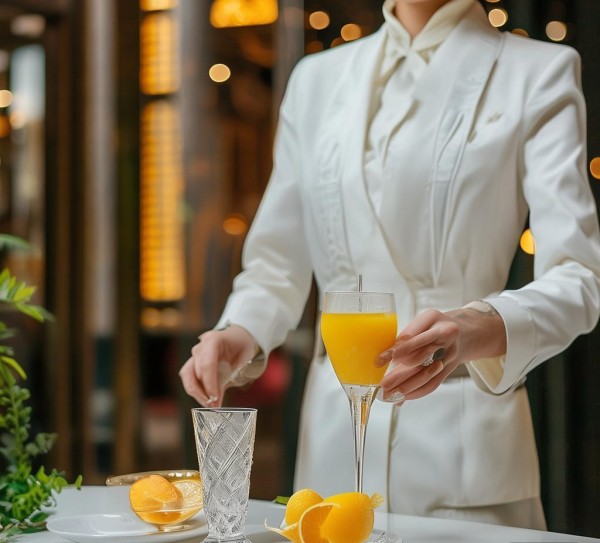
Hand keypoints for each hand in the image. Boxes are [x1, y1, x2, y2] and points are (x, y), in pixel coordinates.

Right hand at [179, 325, 257, 406]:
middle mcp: (200, 346)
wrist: (239, 337)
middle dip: (202, 391)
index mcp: (213, 340)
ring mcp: (195, 354)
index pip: (207, 364)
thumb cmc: (243, 347)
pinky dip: (197, 390)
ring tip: (209, 404)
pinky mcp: (193, 362)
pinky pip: (189, 378)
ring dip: (196, 393)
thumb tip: (216, 400)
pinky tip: (207, 399)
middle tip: (213, 406)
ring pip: (187, 376)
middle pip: (194, 371)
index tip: (215, 399)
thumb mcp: (243, 360)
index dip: (209, 384)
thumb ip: (229, 377)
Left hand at [379, 306, 505, 400]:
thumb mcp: (424, 319)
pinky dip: (417, 392)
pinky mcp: (449, 369)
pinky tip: (403, 397)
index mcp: (436, 322)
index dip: (399, 350)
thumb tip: (389, 352)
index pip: (416, 337)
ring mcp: (449, 356)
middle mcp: (446, 339)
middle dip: (399, 373)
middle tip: (382, 384)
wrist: (466, 332)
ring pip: (426, 375)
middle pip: (421, 359)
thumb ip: (408, 334)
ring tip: (388, 394)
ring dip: (406, 387)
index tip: (381, 359)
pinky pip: (433, 384)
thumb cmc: (436, 324)